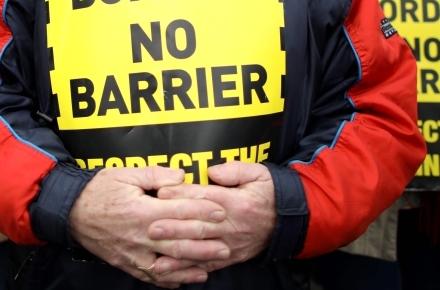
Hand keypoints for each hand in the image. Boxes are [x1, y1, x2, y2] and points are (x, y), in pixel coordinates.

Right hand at [68, 166, 229, 287]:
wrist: (71, 212)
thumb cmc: (99, 190)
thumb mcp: (125, 174)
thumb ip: (155, 175)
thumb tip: (181, 177)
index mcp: (141, 209)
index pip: (178, 211)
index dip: (202, 210)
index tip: (221, 210)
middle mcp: (139, 235)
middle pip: (178, 241)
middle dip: (204, 243)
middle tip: (226, 243)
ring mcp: (133, 253)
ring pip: (168, 263)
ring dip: (192, 265)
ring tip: (213, 264)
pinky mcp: (127, 264)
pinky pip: (152, 277)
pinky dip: (171, 280)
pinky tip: (186, 279)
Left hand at [151, 161, 275, 273]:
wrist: (288, 220)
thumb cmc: (268, 192)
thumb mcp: (258, 173)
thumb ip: (235, 170)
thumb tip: (212, 171)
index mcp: (236, 201)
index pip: (205, 198)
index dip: (183, 195)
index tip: (161, 193)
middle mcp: (231, 225)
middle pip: (199, 226)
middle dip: (174, 227)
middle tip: (151, 227)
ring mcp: (230, 244)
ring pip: (201, 249)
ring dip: (177, 253)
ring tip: (157, 255)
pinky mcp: (230, 257)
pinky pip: (207, 264)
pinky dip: (188, 269)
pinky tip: (170, 271)